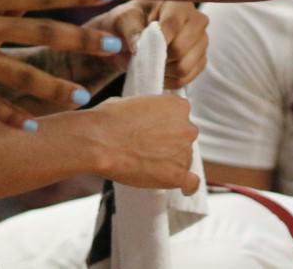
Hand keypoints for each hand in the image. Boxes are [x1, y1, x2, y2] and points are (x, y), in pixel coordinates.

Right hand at [71, 95, 199, 193]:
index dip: (167, 125)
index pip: (181, 117)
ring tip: (147, 165)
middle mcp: (187, 127)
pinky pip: (191, 183)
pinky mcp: (177, 175)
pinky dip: (188, 187)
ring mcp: (184, 152)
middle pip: (184, 138)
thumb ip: (150, 110)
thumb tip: (144, 117)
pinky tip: (183, 188)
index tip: (156, 132)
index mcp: (178, 106)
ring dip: (171, 162)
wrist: (101, 141)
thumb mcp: (135, 102)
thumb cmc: (110, 120)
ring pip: (184, 159)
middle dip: (169, 143)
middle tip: (148, 149)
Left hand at [84, 2, 208, 90]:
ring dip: (162, 70)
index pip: (174, 23)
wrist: (134, 33)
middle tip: (144, 55)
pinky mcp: (200, 60)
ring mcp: (202, 41)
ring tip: (150, 62)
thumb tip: (138, 45)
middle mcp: (196, 19)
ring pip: (184, 66)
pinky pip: (185, 79)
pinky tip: (158, 70)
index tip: (142, 47)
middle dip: (158, 57)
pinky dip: (168, 80)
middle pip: (181, 48)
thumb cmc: (129, 21)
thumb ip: (130, 29)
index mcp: (177, 2)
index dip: (158, 39)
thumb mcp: (122, 19)